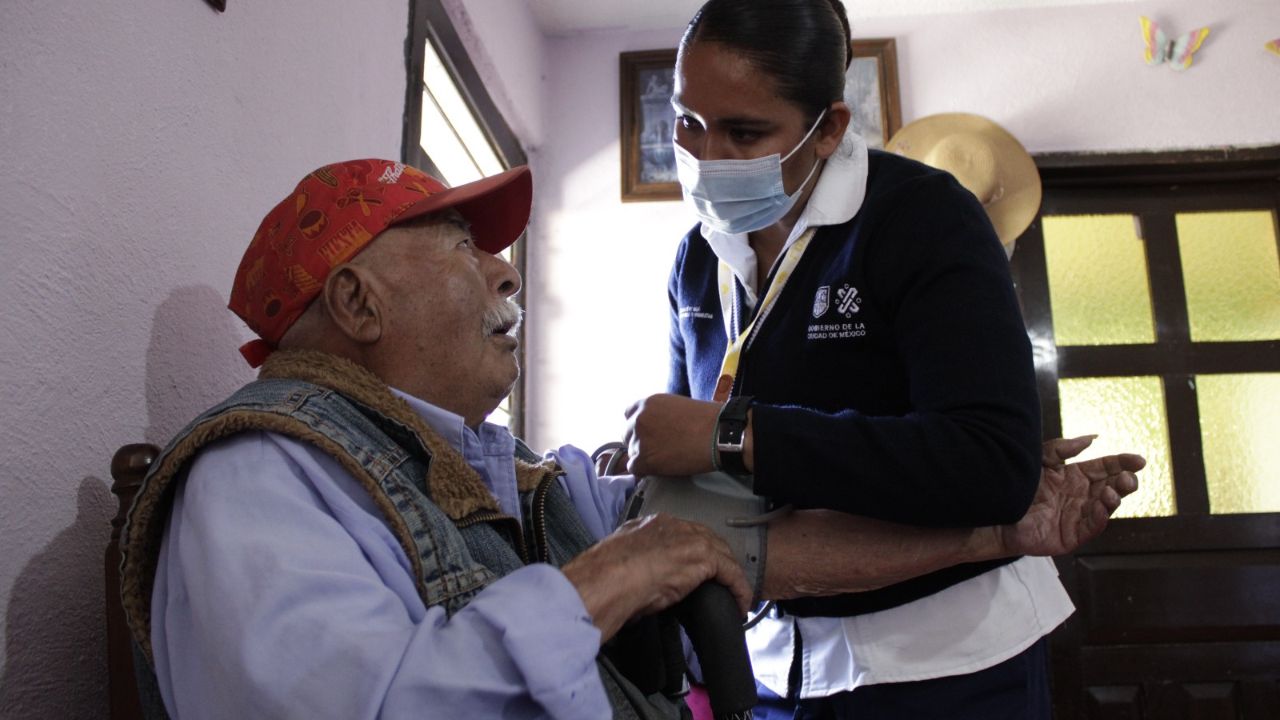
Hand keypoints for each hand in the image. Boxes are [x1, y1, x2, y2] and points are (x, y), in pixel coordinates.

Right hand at [560, 513, 751, 642]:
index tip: (698, 571)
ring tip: (735, 595)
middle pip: (707, 540)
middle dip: (718, 560)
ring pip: (722, 555)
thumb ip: (636, 566)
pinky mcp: (703, 557)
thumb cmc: (604, 579)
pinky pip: (731, 573)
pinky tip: (741, 604)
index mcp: (649, 524)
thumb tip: (643, 587)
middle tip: (723, 583)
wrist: (606, 580)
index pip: (682, 535)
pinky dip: (739, 589)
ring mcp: (689, 538)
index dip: (694, 553)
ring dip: (730, 576)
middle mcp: (672, 525)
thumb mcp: (620, 565)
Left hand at [623, 394, 721, 476]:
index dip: (640, 427)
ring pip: (632, 453)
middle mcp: (638, 419)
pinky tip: (661, 468)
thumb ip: (659, 414)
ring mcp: (639, 439)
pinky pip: (634, 469)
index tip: (649, 434)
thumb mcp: (677, 405)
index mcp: (647, 403)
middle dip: (641, 442)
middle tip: (659, 448)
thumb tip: (656, 427)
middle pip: (627, 434)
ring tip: (666, 458)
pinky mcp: (644, 459)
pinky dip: (645, 471)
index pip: (629, 416)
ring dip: (645, 457)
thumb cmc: (707, 420)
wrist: (718, 435)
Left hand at [1000, 436, 1143, 556]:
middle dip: (1124, 482)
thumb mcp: (1040, 461)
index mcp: (1075, 476)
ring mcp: (1078, 516)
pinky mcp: (1072, 535)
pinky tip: (1103, 505)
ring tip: (1114, 490)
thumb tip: (1093, 438)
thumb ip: (1063, 449)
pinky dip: (1100, 516)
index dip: (1122, 463)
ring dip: (1114, 498)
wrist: (996, 511)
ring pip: (1106, 507)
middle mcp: (1081, 495)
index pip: (1105, 467)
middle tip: (1129, 477)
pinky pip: (1092, 526)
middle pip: (1111, 487)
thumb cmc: (1016, 486)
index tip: (1139, 459)